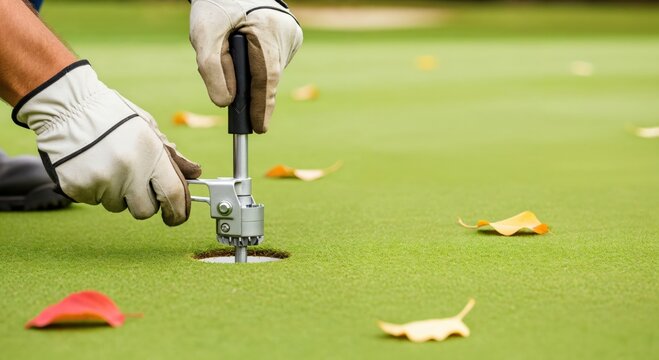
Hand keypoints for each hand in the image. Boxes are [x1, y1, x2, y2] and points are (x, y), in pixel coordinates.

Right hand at [12, 61, 201, 225]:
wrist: (67, 106)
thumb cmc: (112, 115)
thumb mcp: (147, 127)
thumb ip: (170, 155)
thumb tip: (194, 173)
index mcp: (151, 154)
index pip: (173, 195)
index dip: (178, 212)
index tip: (176, 217)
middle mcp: (129, 170)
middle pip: (145, 210)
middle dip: (143, 202)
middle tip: (133, 181)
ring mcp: (102, 181)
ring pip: (117, 206)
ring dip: (117, 194)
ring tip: (108, 164)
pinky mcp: (79, 188)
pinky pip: (94, 201)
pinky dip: (95, 189)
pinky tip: (91, 166)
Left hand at [190, 0, 302, 132]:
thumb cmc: (216, 4)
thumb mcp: (204, 34)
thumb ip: (212, 70)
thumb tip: (226, 103)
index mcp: (268, 31)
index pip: (266, 78)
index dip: (261, 106)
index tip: (258, 128)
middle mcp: (286, 34)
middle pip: (267, 75)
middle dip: (249, 88)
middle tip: (237, 103)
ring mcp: (292, 35)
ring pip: (270, 70)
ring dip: (252, 74)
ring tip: (233, 56)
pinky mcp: (291, 37)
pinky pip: (273, 61)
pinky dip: (258, 64)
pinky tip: (247, 51)